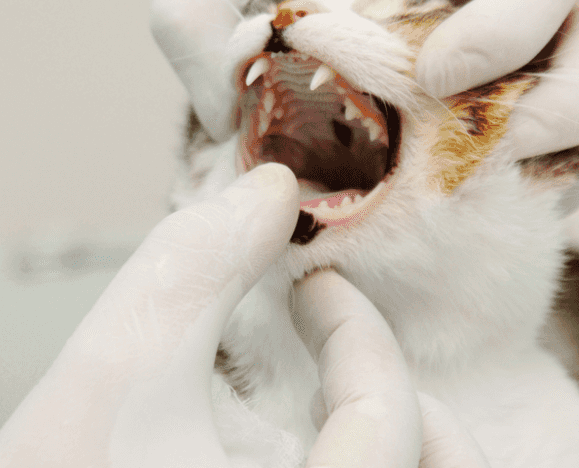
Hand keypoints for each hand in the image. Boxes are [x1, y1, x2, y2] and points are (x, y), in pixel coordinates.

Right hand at [0, 163, 489, 466]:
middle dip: (411, 400)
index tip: (318, 290)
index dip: (357, 329)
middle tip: (354, 358)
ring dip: (409, 443)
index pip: (385, 416)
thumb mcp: (114, 380)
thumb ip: (195, 268)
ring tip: (348, 407)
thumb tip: (272, 189)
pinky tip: (321, 451)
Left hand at [151, 0, 578, 211]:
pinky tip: (482, 183)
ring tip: (492, 185)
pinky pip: (562, 103)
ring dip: (570, 143)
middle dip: (572, 103)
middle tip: (491, 154)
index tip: (432, 80)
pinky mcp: (514, 49)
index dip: (508, 34)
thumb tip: (239, 130)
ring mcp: (531, 5)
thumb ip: (200, 13)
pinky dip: (543, 153)